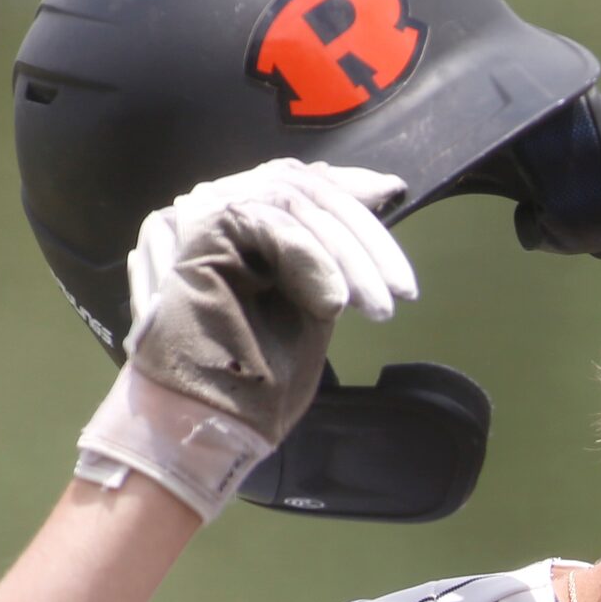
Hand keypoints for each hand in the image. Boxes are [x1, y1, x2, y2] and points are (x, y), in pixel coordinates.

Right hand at [125, 157, 416, 442]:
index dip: (351, 185)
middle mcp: (218, 204)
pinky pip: (270, 221)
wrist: (207, 420)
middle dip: (364, 236)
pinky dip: (311, 258)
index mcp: (241, 220)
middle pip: (304, 187)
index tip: (393, 193)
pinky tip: (336, 301)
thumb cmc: (256, 378)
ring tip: (377, 307)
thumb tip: (372, 210)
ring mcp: (201, 211)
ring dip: (346, 255)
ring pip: (292, 201)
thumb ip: (327, 260)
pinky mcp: (198, 229)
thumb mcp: (310, 307)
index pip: (301, 181)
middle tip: (401, 291)